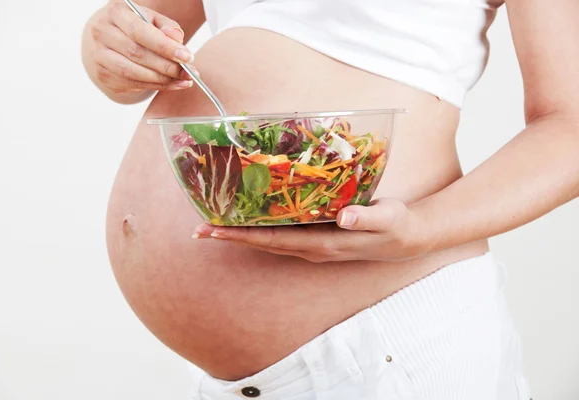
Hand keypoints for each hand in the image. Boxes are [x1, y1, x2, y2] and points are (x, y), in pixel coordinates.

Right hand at [87, 0, 196, 93]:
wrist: (110, 39)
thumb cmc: (135, 27)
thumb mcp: (151, 19)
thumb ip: (166, 26)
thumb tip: (176, 38)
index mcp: (115, 13)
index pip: (139, 31)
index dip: (164, 46)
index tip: (186, 56)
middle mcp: (102, 33)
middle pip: (136, 53)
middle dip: (166, 65)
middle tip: (188, 71)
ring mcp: (99, 56)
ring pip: (133, 72)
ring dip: (162, 79)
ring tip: (184, 79)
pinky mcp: (104, 75)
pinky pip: (133, 84)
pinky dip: (157, 86)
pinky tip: (173, 84)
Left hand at [193, 199, 428, 262]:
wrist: (407, 239)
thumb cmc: (397, 226)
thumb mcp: (387, 220)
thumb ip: (366, 218)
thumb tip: (344, 217)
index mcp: (323, 244)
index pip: (273, 241)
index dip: (242, 237)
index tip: (212, 232)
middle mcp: (312, 248)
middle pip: (263, 243)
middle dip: (231, 237)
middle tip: (198, 229)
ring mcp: (313, 244)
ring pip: (270, 240)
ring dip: (242, 234)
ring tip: (215, 224)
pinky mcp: (317, 237)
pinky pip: (282, 233)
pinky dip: (261, 228)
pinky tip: (251, 217)